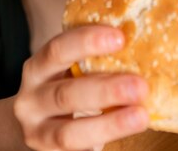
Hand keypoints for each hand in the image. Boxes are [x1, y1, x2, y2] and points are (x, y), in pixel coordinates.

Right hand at [13, 26, 148, 150]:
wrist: (37, 121)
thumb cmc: (66, 83)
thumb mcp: (70, 66)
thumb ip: (96, 57)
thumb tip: (145, 38)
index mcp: (38, 68)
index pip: (58, 49)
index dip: (87, 42)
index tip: (121, 37)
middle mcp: (31, 99)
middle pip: (66, 94)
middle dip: (105, 90)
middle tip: (140, 86)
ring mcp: (37, 132)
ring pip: (69, 133)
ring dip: (109, 125)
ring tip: (141, 117)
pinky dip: (100, 146)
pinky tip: (123, 138)